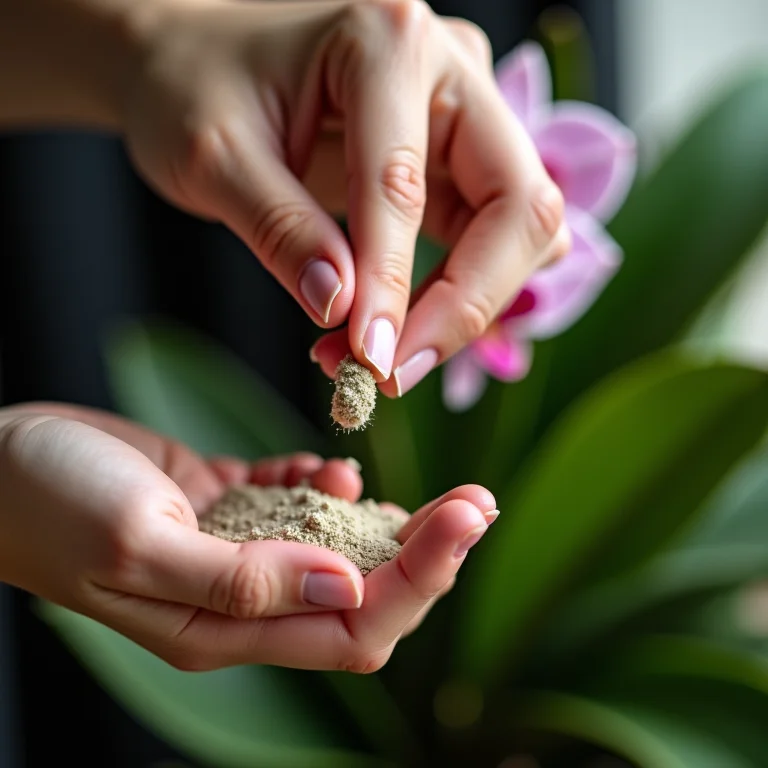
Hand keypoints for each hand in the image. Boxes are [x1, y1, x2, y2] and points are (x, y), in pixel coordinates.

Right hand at [0, 403, 496, 670]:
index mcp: (223, 626)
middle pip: (360, 590)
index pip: (353, 623)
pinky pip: (292, 504)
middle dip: (427, 550)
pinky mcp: (222, 506)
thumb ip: (241, 576)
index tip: (466, 518)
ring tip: (423, 491)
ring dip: (383, 523)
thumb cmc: (48, 504)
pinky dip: (322, 486)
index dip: (421, 579)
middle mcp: (238, 597)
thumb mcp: (139, 541)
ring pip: (335, 550)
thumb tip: (342, 579)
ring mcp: (233, 551)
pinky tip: (331, 467)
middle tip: (477, 499)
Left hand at [122, 0, 567, 394]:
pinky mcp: (456, 161)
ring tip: (381, 350)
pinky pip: (492, 237)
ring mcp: (464, 115)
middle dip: (465, 303)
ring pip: (519, 230)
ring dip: (465, 304)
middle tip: (393, 371)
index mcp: (388, 42)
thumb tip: (343, 311)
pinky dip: (460, 291)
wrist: (194, 62)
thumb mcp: (214, 157)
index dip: (393, 286)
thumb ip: (282, 232)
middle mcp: (450, 68)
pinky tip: (401, 319)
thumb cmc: (192, 87)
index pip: (405, 186)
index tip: (370, 362)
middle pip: (518, 204)